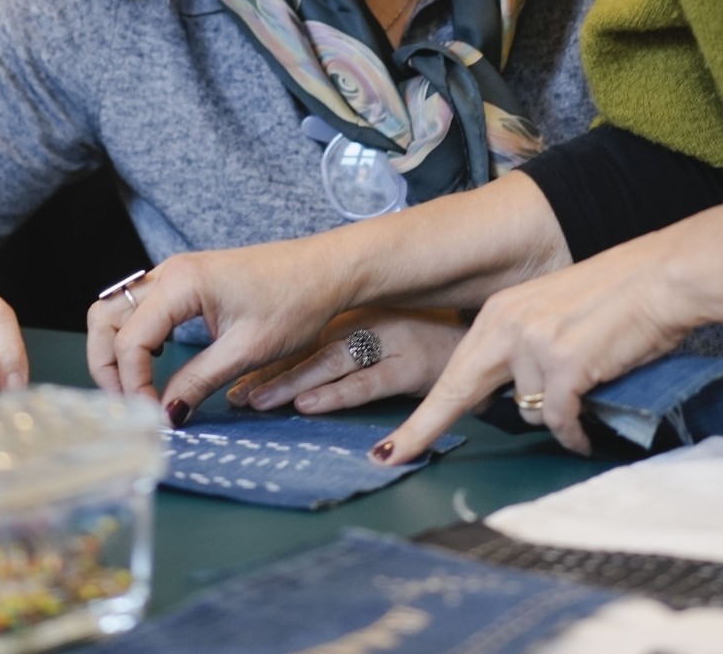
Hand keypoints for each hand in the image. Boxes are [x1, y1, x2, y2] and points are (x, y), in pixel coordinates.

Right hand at [86, 238, 361, 420]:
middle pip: (106, 318)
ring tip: (137, 390)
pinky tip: (156, 364)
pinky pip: (141, 308)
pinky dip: (135, 337)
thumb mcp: (247, 350)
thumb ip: (198, 381)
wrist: (328, 270)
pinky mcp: (186, 281)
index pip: (130, 341)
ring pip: (118, 310)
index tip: (151, 417)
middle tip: (129, 406)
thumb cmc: (297, 302)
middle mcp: (169, 272)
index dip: (133, 385)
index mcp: (180, 283)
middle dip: (107, 365)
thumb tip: (164, 415)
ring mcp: (175, 273)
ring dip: (117, 350)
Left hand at [225, 308, 467, 414]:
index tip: (234, 383)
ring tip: (259, 401)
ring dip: (292, 382)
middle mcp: (371, 324)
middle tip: (236, 395)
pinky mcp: (414, 365)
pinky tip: (310, 406)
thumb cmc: (429, 346)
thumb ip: (346, 355)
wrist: (487, 343)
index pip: (305, 339)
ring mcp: (393, 342)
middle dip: (271, 372)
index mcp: (359, 316)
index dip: (268, 360)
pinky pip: (370, 383)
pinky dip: (338, 397)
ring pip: (333, 362)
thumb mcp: (383, 341)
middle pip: (312, 348)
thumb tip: (293, 383)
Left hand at [376, 199, 722, 460]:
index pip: (451, 372)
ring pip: (529, 411)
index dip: (421, 416)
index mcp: (498, 313)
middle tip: (395, 456)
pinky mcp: (564, 365)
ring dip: (553, 414)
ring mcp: (533, 345)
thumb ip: (524, 350)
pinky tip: (586, 430)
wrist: (659, 279)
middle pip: (458, 392)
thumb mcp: (551, 315)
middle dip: (423, 429)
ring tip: (583, 388)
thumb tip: (518, 399)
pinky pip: (561, 420)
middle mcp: (507, 326)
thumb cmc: (616, 299)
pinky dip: (575, 432)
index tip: (390, 448)